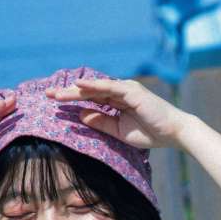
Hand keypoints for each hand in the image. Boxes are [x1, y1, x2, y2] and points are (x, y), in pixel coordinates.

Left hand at [44, 77, 193, 149]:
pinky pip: (108, 87)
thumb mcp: (119, 131)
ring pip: (95, 87)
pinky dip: (93, 86)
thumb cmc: (150, 133)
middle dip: (68, 92)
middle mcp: (119, 91)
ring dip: (75, 90)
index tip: (54, 102)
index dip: (72, 99)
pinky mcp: (131, 91)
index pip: (90, 98)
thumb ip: (101, 122)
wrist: (173, 133)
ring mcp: (125, 89)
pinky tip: (79, 86)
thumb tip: (81, 115)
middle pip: (89, 90)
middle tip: (47, 95)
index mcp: (117, 100)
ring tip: (57, 94)